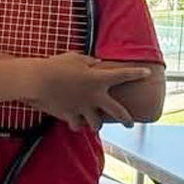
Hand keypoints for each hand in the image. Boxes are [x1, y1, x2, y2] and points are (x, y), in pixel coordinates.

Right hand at [28, 53, 151, 130]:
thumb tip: (96, 64)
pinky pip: (76, 124)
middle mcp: (94, 96)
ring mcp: (82, 108)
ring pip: (96, 123)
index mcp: (99, 79)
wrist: (36, 81)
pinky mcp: (69, 115)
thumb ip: (89, 62)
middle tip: (130, 124)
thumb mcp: (75, 57)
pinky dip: (77, 125)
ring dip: (97, 124)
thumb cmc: (55, 65)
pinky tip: (76, 125)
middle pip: (117, 112)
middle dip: (125, 119)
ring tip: (96, 125)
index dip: (137, 73)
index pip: (124, 75)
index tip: (147, 73)